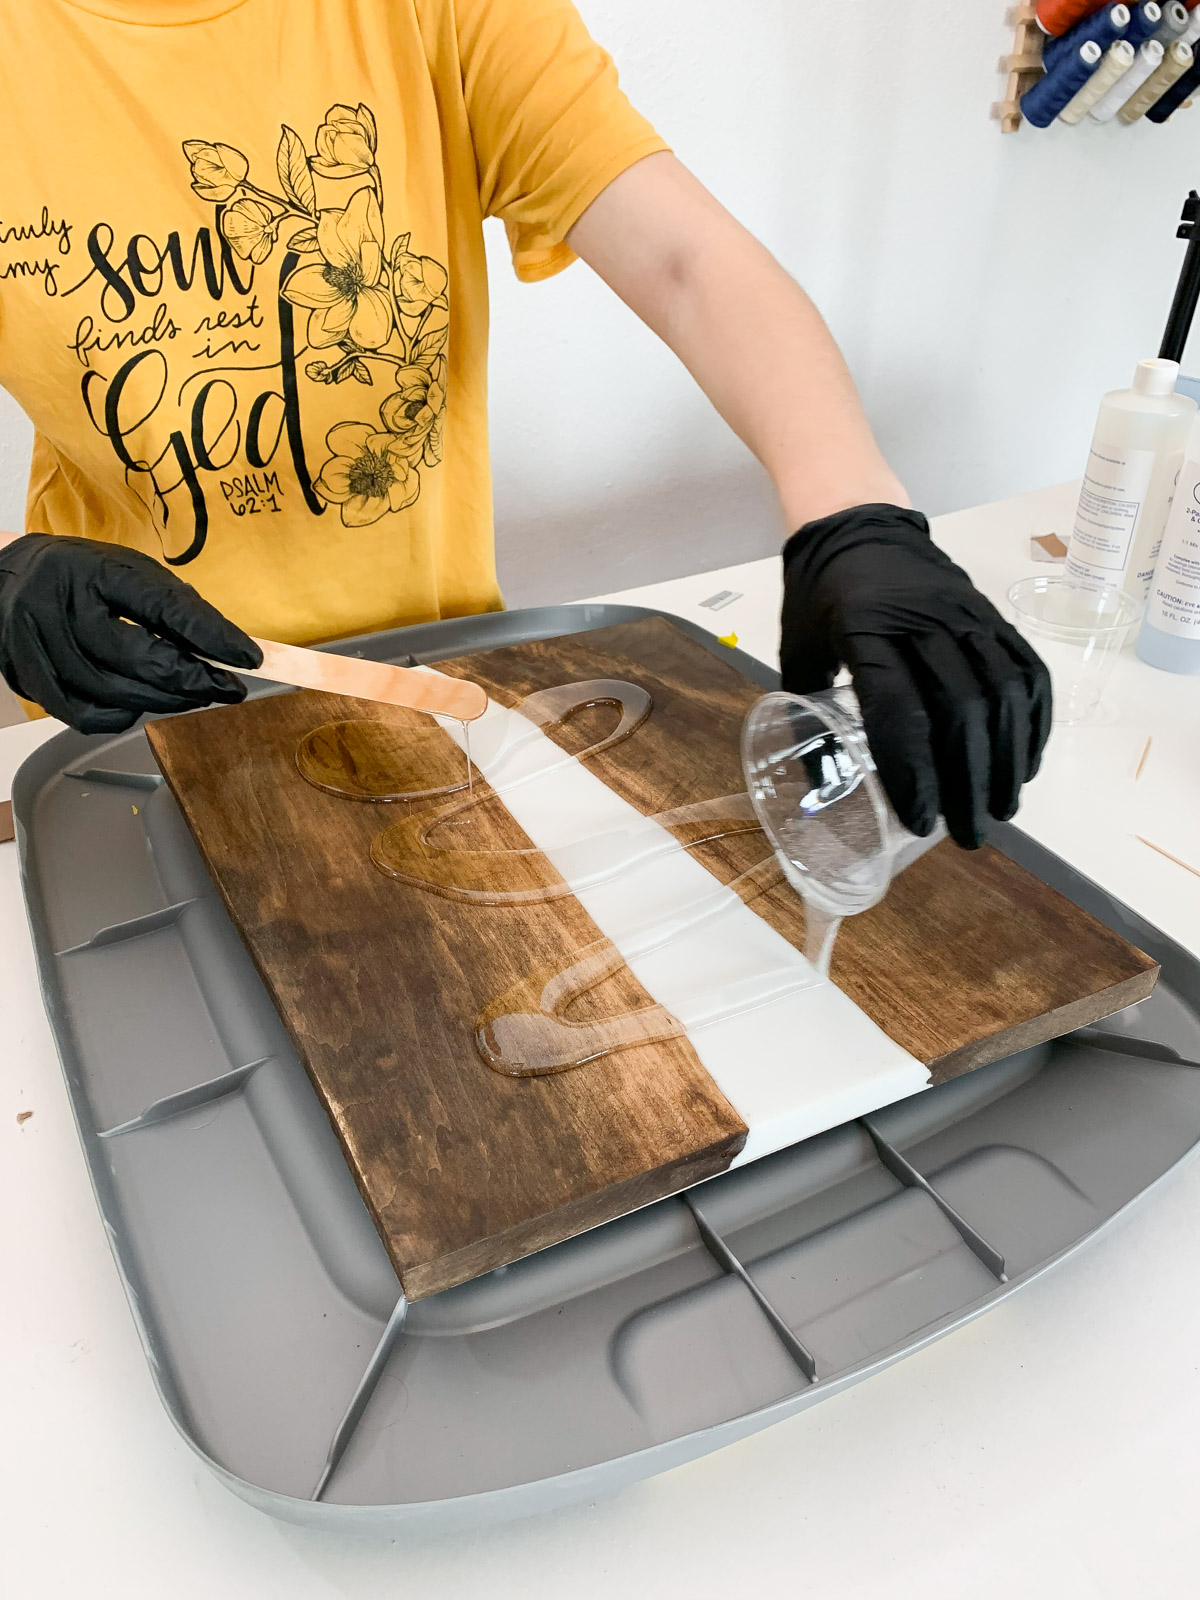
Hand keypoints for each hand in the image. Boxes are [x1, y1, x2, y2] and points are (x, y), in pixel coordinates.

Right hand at [0, 534, 262, 733]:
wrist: (10, 577)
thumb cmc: (82, 577)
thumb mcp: (131, 574)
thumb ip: (176, 609)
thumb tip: (230, 649)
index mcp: (95, 570)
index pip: (163, 606)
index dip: (211, 636)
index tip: (248, 658)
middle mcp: (60, 604)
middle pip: (136, 658)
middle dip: (192, 681)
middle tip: (226, 688)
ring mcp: (36, 643)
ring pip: (112, 692)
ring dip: (163, 702)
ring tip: (192, 697)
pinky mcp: (26, 674)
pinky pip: (80, 714)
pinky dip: (118, 718)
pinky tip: (139, 708)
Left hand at [780, 505, 1051, 849]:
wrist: (856, 522)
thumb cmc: (819, 596)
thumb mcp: (796, 652)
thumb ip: (804, 715)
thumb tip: (816, 788)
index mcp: (863, 632)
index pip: (899, 711)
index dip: (914, 773)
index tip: (920, 821)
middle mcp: (922, 621)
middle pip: (960, 712)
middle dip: (968, 783)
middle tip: (968, 834)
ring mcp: (965, 614)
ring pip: (1002, 694)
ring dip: (1008, 761)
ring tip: (1001, 809)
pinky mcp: (991, 613)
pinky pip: (1025, 671)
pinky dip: (1033, 722)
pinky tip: (1024, 762)